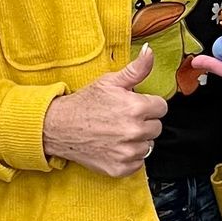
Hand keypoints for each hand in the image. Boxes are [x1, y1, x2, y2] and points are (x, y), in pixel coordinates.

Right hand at [42, 45, 168, 176]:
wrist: (59, 127)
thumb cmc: (84, 104)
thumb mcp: (110, 81)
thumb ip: (136, 69)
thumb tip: (150, 52)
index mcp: (135, 107)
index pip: (162, 107)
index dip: (148, 105)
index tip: (135, 106)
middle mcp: (134, 131)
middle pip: (157, 127)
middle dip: (144, 122)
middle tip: (123, 119)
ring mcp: (127, 152)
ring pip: (148, 145)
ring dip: (137, 140)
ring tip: (118, 132)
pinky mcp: (120, 168)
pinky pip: (138, 162)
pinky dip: (129, 156)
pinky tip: (115, 146)